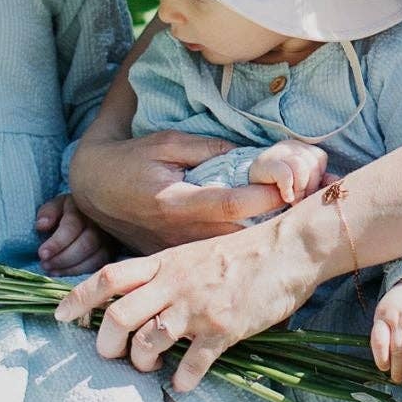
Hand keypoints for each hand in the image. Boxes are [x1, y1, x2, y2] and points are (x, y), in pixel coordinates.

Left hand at [34, 196, 111, 277]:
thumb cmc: (68, 212)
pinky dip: (80, 272)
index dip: (57, 242)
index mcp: (84, 208)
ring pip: (94, 258)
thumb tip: (41, 225)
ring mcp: (109, 239)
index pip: (72, 226)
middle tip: (45, 265)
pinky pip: (98, 266)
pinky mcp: (112, 252)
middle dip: (63, 258)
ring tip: (52, 271)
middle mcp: (101, 223)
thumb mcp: (56, 206)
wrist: (89, 216)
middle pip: (85, 244)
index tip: (42, 254)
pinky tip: (65, 272)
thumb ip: (48, 212)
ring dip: (70, 268)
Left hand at [54, 211, 332, 392]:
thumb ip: (167, 273)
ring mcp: (198, 307)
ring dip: (142, 362)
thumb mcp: (195, 253)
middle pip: (118, 317)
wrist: (289, 248)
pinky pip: (192, 363)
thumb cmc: (244, 252)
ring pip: (149, 343)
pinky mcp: (224, 329)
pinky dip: (183, 379)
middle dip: (105, 343)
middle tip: (110, 355)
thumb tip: (142, 298)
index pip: (108, 277)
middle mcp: (175, 284)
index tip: (60, 316)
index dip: (78, 298)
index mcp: (165, 263)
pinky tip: (184, 382)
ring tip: (150, 367)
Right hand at [66, 127, 284, 253]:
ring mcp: (182, 251)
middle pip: (242, 235)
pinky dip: (245, 245)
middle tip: (305, 201)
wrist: (96, 191)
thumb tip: (249, 153)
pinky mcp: (180, 259)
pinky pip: (219, 255)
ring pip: (234, 251)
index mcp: (178, 202)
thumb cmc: (132, 161)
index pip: (232, 204)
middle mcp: (182, 233)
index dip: (266, 195)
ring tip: (296, 217)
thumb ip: (208, 148)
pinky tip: (267, 234)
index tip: (294, 184)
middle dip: (276, 219)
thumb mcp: (166, 143)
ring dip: (265, 235)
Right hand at [247, 140, 330, 204]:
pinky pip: (286, 174)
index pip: (320, 158)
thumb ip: (320, 181)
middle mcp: (292, 145)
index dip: (317, 178)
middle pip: (312, 163)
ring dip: (300, 188)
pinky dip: (288, 188)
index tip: (309, 193)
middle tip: (301, 200)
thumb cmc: (280, 184)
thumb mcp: (302, 182)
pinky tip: (286, 197)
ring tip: (293, 200)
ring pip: (301, 167)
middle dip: (310, 186)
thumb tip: (339, 183)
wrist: (250, 185)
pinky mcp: (267, 162)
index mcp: (302, 147)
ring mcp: (278, 152)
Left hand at [371, 274, 401, 395]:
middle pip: (397, 349)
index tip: (384, 369)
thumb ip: (383, 332)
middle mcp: (401, 318)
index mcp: (384, 315)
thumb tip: (384, 364)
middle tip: (400, 383)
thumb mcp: (385, 311)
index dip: (380, 357)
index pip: (379, 339)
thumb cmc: (401, 303)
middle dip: (398, 370)